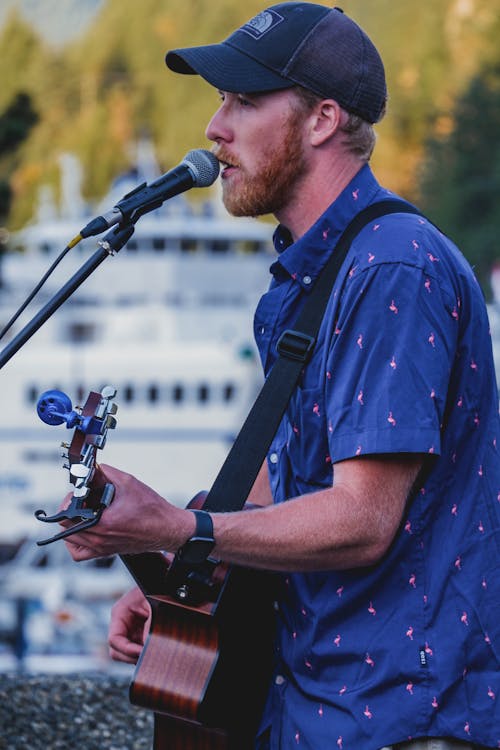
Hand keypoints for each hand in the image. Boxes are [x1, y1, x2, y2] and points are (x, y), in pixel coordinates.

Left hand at [62, 463, 193, 560]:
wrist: (167, 528)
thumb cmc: (153, 511)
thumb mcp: (129, 483)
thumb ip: (108, 472)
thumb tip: (95, 468)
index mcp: (103, 523)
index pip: (67, 515)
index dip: (70, 500)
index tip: (80, 493)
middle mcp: (100, 539)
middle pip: (64, 527)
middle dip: (70, 510)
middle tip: (82, 501)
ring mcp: (102, 548)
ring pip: (70, 540)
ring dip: (71, 525)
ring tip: (82, 514)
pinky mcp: (106, 551)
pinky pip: (80, 553)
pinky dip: (76, 542)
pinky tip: (84, 529)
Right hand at [109, 586, 150, 663]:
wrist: (166, 583)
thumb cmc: (157, 589)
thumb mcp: (154, 605)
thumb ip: (149, 625)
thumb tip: (147, 646)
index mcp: (120, 613)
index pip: (114, 639)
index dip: (127, 650)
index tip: (142, 653)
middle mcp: (121, 624)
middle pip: (117, 651)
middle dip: (131, 657)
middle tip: (148, 657)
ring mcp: (129, 631)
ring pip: (127, 654)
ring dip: (139, 657)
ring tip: (154, 653)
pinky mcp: (138, 635)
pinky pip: (137, 651)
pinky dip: (144, 654)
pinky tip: (155, 650)